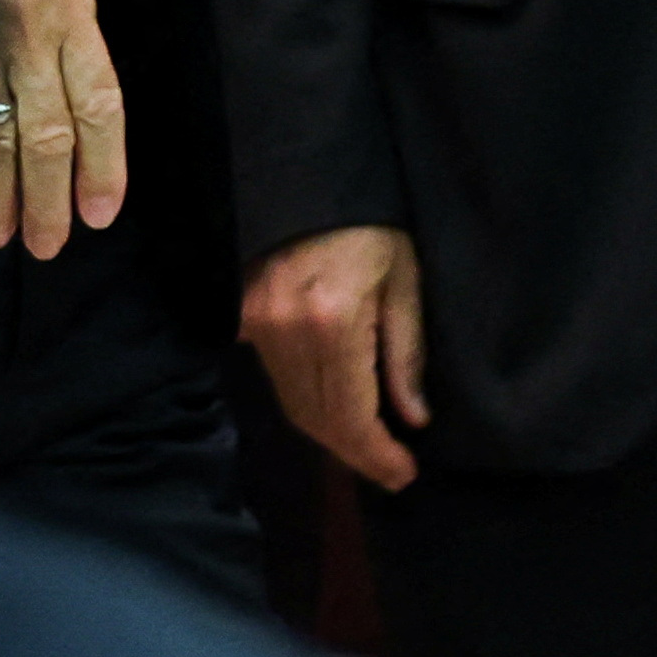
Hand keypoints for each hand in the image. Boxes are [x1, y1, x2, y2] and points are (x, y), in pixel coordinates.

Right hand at [244, 224, 427, 491]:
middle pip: (317, 420)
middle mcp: (286, 331)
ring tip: (369, 449)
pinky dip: (306, 405)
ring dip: (331, 435)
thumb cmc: (370, 227)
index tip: (405, 475)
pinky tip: (334, 414)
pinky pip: (276, 380)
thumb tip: (413, 419)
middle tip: (392, 471)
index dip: (377, 455)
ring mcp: (257, 326)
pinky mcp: (242, 318)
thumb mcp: (404, 281)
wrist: (310, 181)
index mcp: (333, 321)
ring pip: (293, 405)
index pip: (351, 415)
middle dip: (356, 453)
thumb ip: (406, 354)